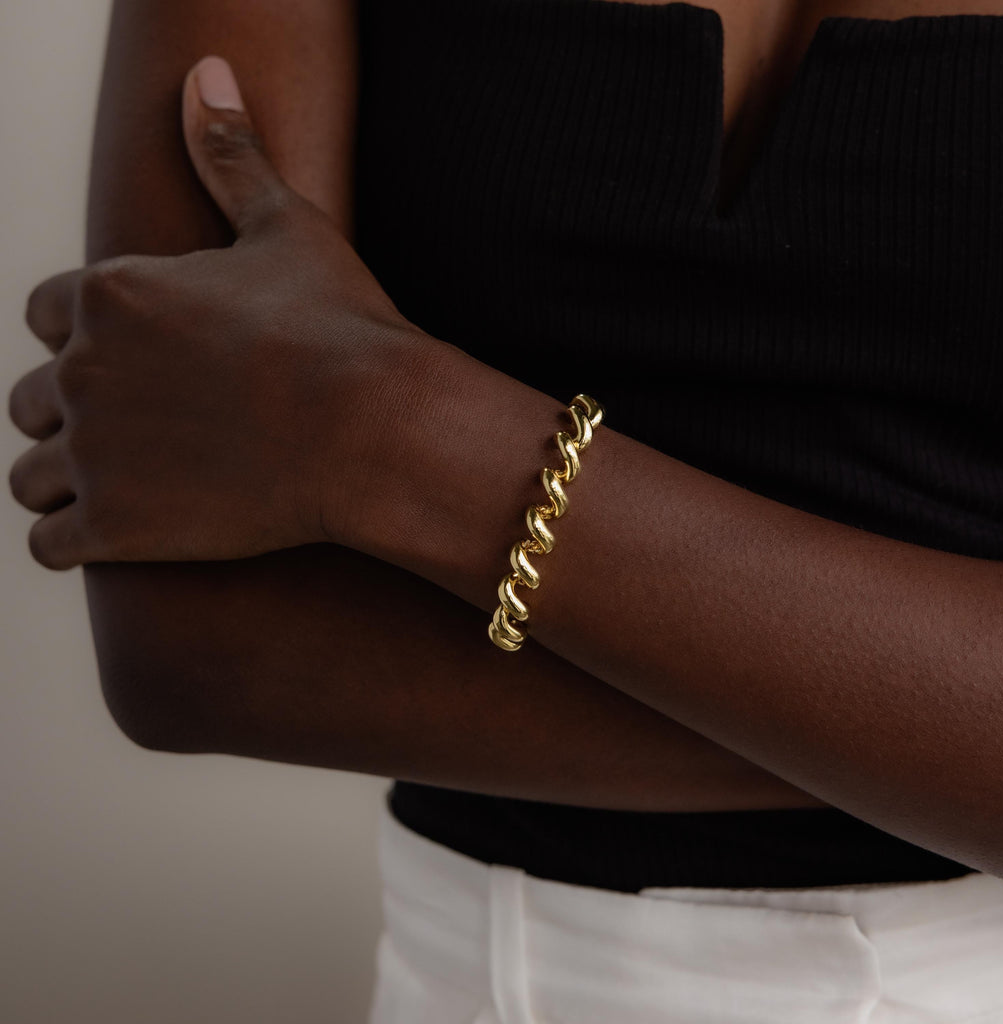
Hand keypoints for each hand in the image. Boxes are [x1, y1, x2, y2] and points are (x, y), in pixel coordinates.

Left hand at [8, 56, 438, 568]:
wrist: (372, 427)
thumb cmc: (338, 327)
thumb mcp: (285, 228)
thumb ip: (230, 155)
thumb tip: (208, 70)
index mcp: (110, 292)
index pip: (49, 316)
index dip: (89, 341)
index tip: (140, 365)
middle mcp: (82, 369)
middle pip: (35, 399)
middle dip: (79, 414)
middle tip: (146, 434)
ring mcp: (93, 452)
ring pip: (32, 475)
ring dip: (68, 481)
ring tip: (128, 488)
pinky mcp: (114, 526)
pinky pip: (50, 544)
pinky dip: (75, 542)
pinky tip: (119, 534)